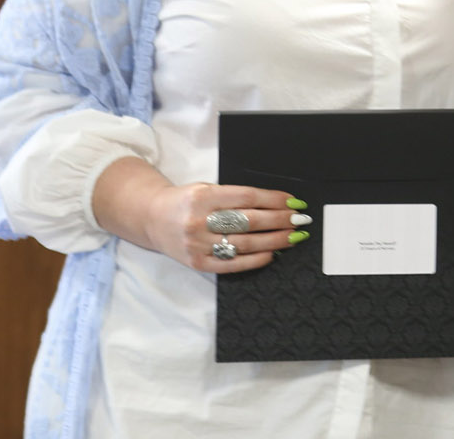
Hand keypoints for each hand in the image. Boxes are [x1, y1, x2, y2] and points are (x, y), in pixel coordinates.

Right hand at [91, 157, 309, 274]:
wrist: (152, 218)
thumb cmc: (187, 201)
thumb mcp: (207, 189)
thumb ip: (235, 196)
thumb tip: (276, 205)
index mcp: (204, 196)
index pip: (248, 198)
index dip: (275, 200)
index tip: (294, 203)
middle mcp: (200, 221)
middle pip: (250, 221)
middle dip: (280, 221)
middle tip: (301, 220)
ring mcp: (198, 244)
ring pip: (245, 244)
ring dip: (274, 241)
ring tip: (293, 237)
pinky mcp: (197, 263)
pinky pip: (232, 264)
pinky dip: (255, 260)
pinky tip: (271, 254)